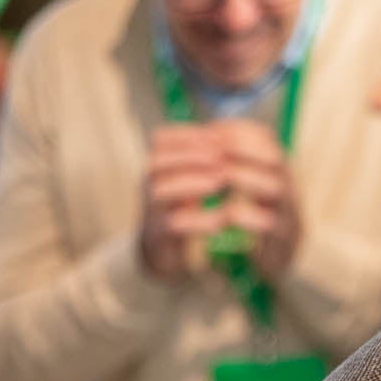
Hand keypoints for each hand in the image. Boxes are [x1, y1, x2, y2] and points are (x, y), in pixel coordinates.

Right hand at [138, 125, 228, 281]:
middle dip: (189, 157)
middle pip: (155, 163)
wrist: (161, 248)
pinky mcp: (158, 236)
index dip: (187, 135)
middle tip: (220, 158)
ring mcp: (150, 211)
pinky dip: (197, 221)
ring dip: (191, 184)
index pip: (160, 139)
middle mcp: (147, 185)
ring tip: (220, 182)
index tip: (217, 136)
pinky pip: (171, 226)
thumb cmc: (180, 205)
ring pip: (159, 192)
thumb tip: (233, 132)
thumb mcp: (190, 176)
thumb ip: (204, 156)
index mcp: (156, 165)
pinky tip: (220, 220)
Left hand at [207, 118, 302, 278]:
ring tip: (222, 175)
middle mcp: (290, 194)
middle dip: (244, 150)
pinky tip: (228, 213)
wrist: (274, 272)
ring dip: (246, 178)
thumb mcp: (248, 193)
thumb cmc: (255, 229)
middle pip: (277, 160)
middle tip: (215, 149)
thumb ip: (235, 167)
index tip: (212, 129)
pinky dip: (248, 217)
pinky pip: (272, 226)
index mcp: (280, 177)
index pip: (268, 141)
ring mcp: (291, 220)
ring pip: (278, 189)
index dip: (241, 131)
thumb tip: (209, 135)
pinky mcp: (284, 247)